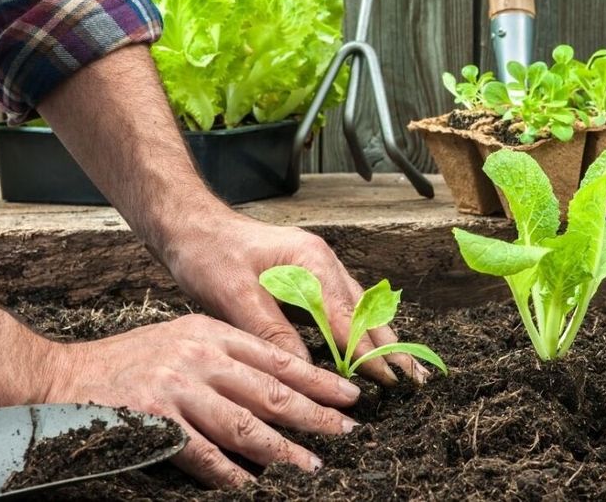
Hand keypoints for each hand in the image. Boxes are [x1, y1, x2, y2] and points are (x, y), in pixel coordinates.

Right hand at [43, 313, 360, 486]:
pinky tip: (251, 485)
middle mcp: (198, 356)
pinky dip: (230, 472)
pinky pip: (202, 454)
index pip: (277, 357)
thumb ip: (224, 357)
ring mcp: (177, 388)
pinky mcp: (154, 421)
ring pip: (244, 424)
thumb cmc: (127, 363)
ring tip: (311, 466)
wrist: (62, 377)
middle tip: (346, 432)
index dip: (317, 379)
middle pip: (270, 390)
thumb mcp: (181, 340)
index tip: (349, 395)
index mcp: (210, 333)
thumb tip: (276, 388)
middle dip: (315, 413)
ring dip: (282, 449)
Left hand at [165, 214, 427, 385]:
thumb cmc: (208, 254)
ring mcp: (317, 267)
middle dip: (390, 346)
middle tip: (415, 380)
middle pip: (365, 310)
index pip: (347, 317)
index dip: (368, 352)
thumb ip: (271, 331)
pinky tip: (368, 348)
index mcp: (311, 261)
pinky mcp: (307, 275)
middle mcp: (322, 261)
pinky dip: (359, 329)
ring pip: (359, 308)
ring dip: (380, 338)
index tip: (388, 380)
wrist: (190, 225)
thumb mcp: (234, 295)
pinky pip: (342, 305)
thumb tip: (304, 370)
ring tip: (403, 369)